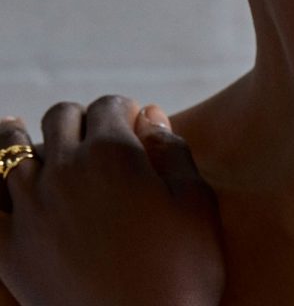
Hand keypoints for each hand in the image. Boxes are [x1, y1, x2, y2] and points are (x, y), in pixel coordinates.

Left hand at [0, 96, 224, 305]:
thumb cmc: (183, 268)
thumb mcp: (196, 200)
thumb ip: (172, 148)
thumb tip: (150, 115)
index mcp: (113, 153)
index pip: (109, 105)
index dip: (124, 108)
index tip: (133, 120)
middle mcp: (66, 170)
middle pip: (61, 116)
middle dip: (82, 117)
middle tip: (96, 133)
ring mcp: (31, 209)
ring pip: (10, 148)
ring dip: (24, 135)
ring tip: (31, 136)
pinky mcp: (11, 250)